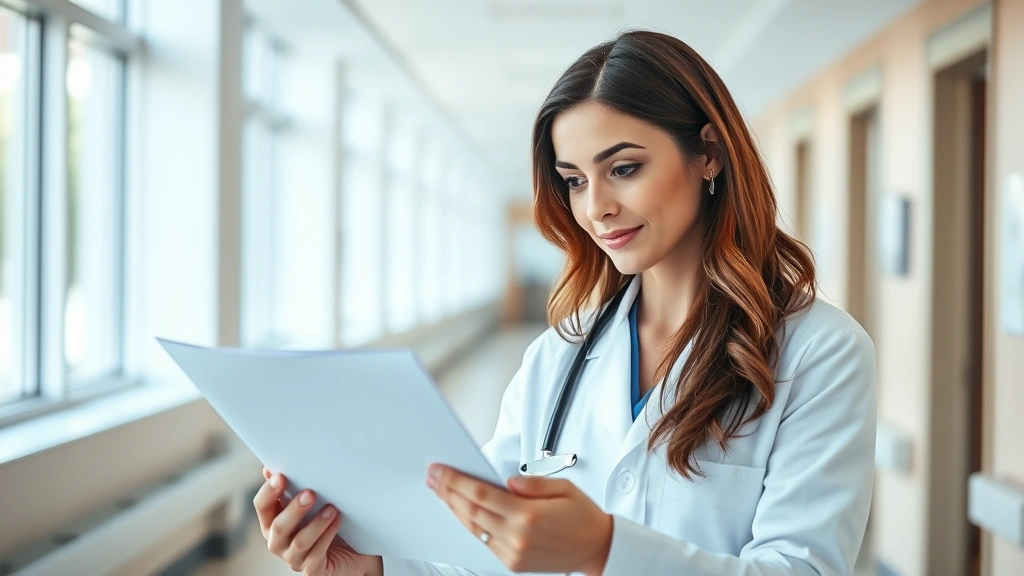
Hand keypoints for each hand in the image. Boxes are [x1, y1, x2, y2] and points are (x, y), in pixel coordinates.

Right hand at [254, 467, 382, 575]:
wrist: (349, 554)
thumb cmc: (324, 523)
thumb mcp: (310, 503)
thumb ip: (293, 487)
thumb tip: (272, 467)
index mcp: (272, 521)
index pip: (262, 506)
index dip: (269, 492)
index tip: (281, 476)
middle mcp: (278, 542)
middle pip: (278, 526)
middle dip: (294, 509)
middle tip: (310, 493)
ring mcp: (293, 558)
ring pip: (299, 542)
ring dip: (315, 524)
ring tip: (331, 508)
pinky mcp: (312, 569)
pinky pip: (317, 554)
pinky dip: (327, 536)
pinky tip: (337, 521)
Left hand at [427, 464, 612, 575]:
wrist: (598, 549)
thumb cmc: (584, 517)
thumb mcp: (563, 487)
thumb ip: (531, 482)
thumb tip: (505, 481)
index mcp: (529, 515)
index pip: (481, 494)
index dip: (455, 481)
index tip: (440, 470)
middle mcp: (517, 537)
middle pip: (471, 510)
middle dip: (448, 491)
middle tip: (433, 477)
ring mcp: (513, 553)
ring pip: (473, 527)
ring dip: (454, 508)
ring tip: (442, 491)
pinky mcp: (512, 563)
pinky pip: (483, 541)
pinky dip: (469, 523)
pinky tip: (462, 511)